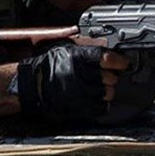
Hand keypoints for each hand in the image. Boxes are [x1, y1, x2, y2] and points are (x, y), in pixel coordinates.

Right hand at [11, 46, 129, 123]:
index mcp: (78, 57)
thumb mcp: (65, 48)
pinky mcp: (78, 107)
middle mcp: (80, 74)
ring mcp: (79, 92)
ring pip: (108, 93)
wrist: (31, 84)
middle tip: (106, 75)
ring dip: (106, 90)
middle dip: (110, 76)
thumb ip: (86, 49)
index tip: (124, 63)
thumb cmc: (47, 65)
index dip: (119, 61)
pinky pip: (101, 107)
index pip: (107, 58)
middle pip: (110, 77)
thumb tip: (107, 50)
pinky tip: (95, 98)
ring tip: (98, 87)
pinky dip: (101, 104)